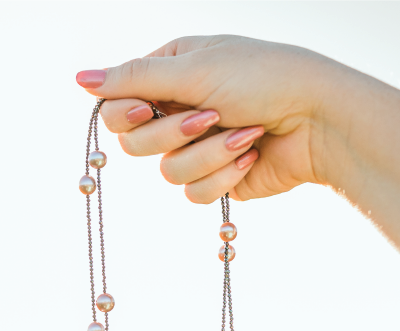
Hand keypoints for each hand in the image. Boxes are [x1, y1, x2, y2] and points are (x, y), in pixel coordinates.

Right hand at [75, 35, 346, 203]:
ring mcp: (198, 147)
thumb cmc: (265, 79)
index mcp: (171, 73)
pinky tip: (252, 155)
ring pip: (166, 173)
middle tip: (210, 116)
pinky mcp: (219, 179)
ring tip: (246, 135)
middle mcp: (180, 109)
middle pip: (134, 143)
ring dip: (209, 154)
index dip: (125, 113)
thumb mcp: (195, 68)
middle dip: (175, 134)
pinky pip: (194, 193)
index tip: (146, 109)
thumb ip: (133, 78)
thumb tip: (78, 79)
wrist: (321, 120)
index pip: (117, 104)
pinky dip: (224, 174)